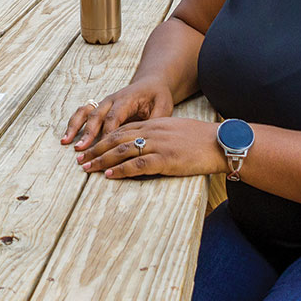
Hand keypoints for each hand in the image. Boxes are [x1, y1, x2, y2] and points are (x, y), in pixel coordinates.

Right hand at [61, 79, 174, 150]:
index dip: (107, 133)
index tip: (103, 148)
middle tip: (81, 149)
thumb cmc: (157, 96)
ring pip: (85, 112)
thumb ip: (155, 121)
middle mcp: (111, 100)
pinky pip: (83, 113)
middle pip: (96, 116)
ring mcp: (103, 103)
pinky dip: (74, 124)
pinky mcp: (100, 107)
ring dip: (75, 127)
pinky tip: (67, 137)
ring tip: (66, 142)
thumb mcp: (164, 106)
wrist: (151, 83)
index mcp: (126, 99)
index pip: (114, 117)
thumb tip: (149, 138)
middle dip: (87, 133)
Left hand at [75, 118, 225, 179]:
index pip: (122, 130)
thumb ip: (159, 135)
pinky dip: (120, 170)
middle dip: (96, 149)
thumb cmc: (201, 139)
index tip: (90, 147)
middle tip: (79, 159)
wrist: (220, 143)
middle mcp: (152, 132)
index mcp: (154, 124)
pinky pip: (137, 165)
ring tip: (87, 168)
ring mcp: (158, 145)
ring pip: (122, 151)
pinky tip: (109, 175)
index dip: (103, 138)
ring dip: (101, 160)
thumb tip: (145, 145)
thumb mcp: (175, 131)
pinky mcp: (165, 159)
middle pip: (116, 138)